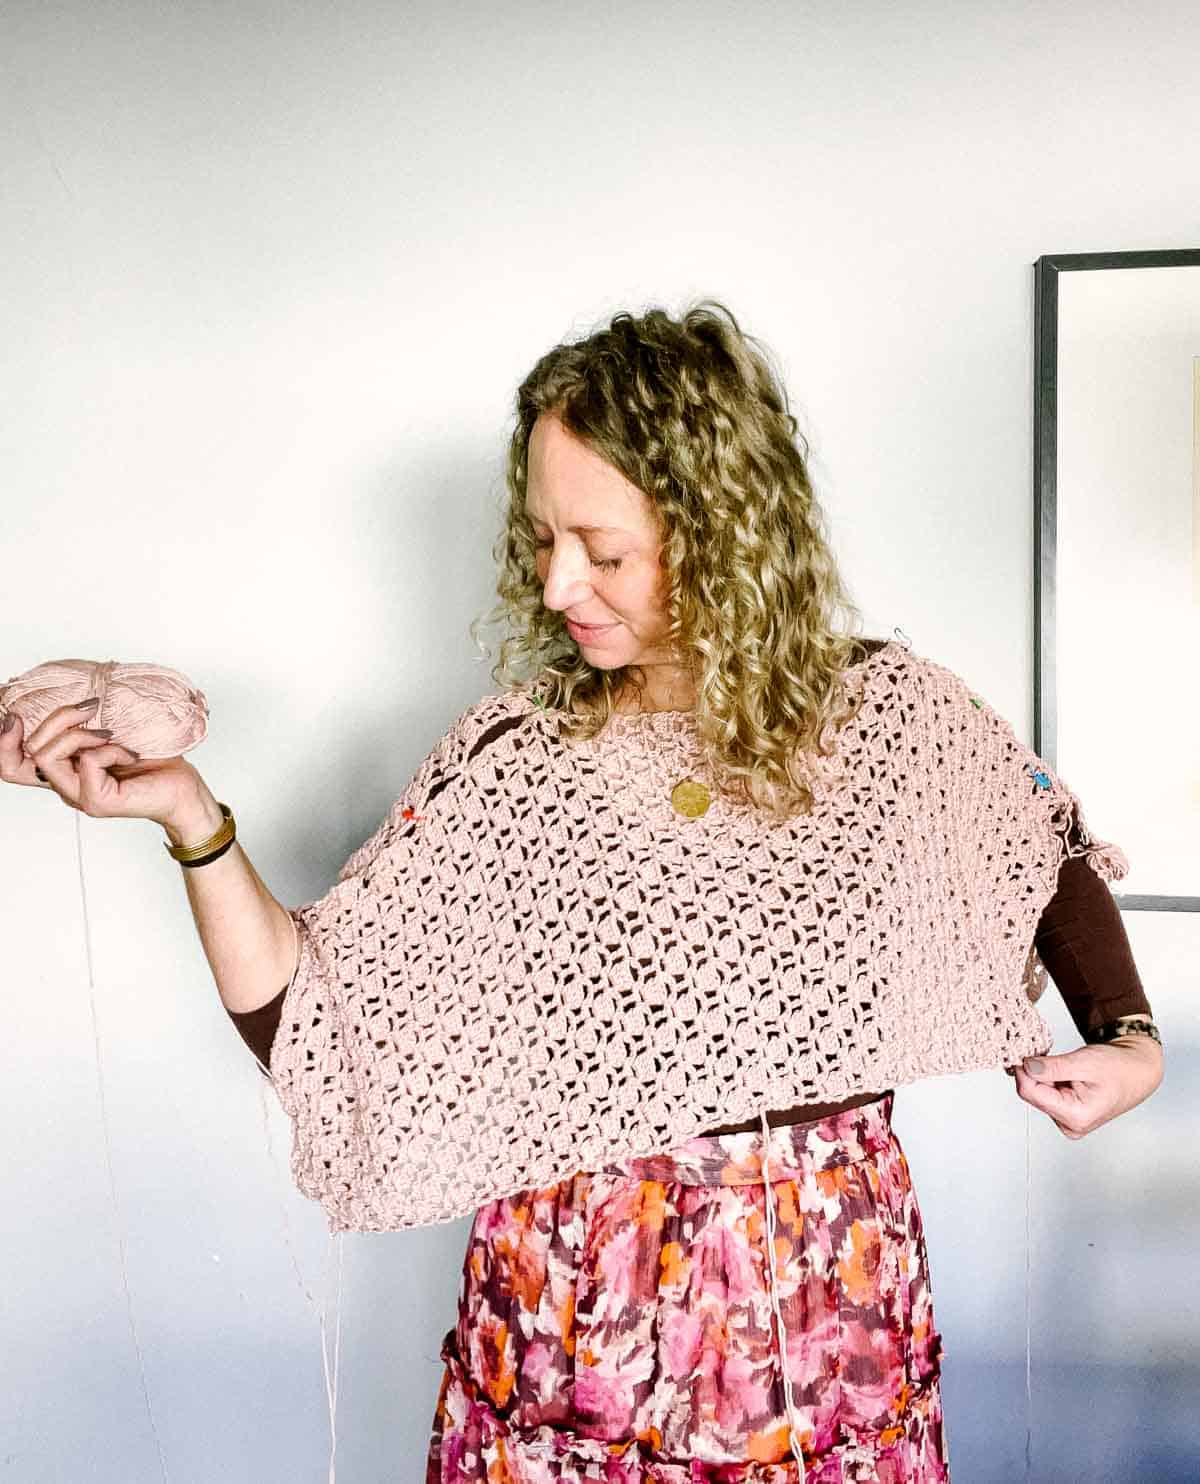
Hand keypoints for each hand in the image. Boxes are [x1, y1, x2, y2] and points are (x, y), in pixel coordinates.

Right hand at [0, 701, 205, 832]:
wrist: (183, 790)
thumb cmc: (153, 762)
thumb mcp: (111, 733)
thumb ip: (85, 724)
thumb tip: (72, 695)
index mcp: (64, 770)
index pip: (11, 765)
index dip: (3, 741)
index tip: (16, 715)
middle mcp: (65, 786)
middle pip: (27, 752)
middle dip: (54, 719)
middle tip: (89, 708)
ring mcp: (80, 796)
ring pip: (48, 756)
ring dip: (79, 733)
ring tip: (110, 733)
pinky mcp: (98, 801)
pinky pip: (88, 762)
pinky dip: (109, 749)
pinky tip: (128, 753)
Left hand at [1006, 1036, 1163, 1137]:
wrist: (1136, 1070)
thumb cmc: (1119, 1068)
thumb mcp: (1084, 1062)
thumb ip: (1052, 1067)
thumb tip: (1025, 1066)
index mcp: (1076, 1116)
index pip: (1030, 1093)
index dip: (1022, 1070)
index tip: (1023, 1052)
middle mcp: (1071, 1124)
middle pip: (1033, 1094)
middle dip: (1034, 1073)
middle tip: (1046, 1054)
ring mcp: (1068, 1121)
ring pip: (1038, 1093)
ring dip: (1043, 1075)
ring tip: (1065, 1066)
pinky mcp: (1066, 1114)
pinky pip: (1046, 1094)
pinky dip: (1049, 1079)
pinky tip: (1065, 1073)